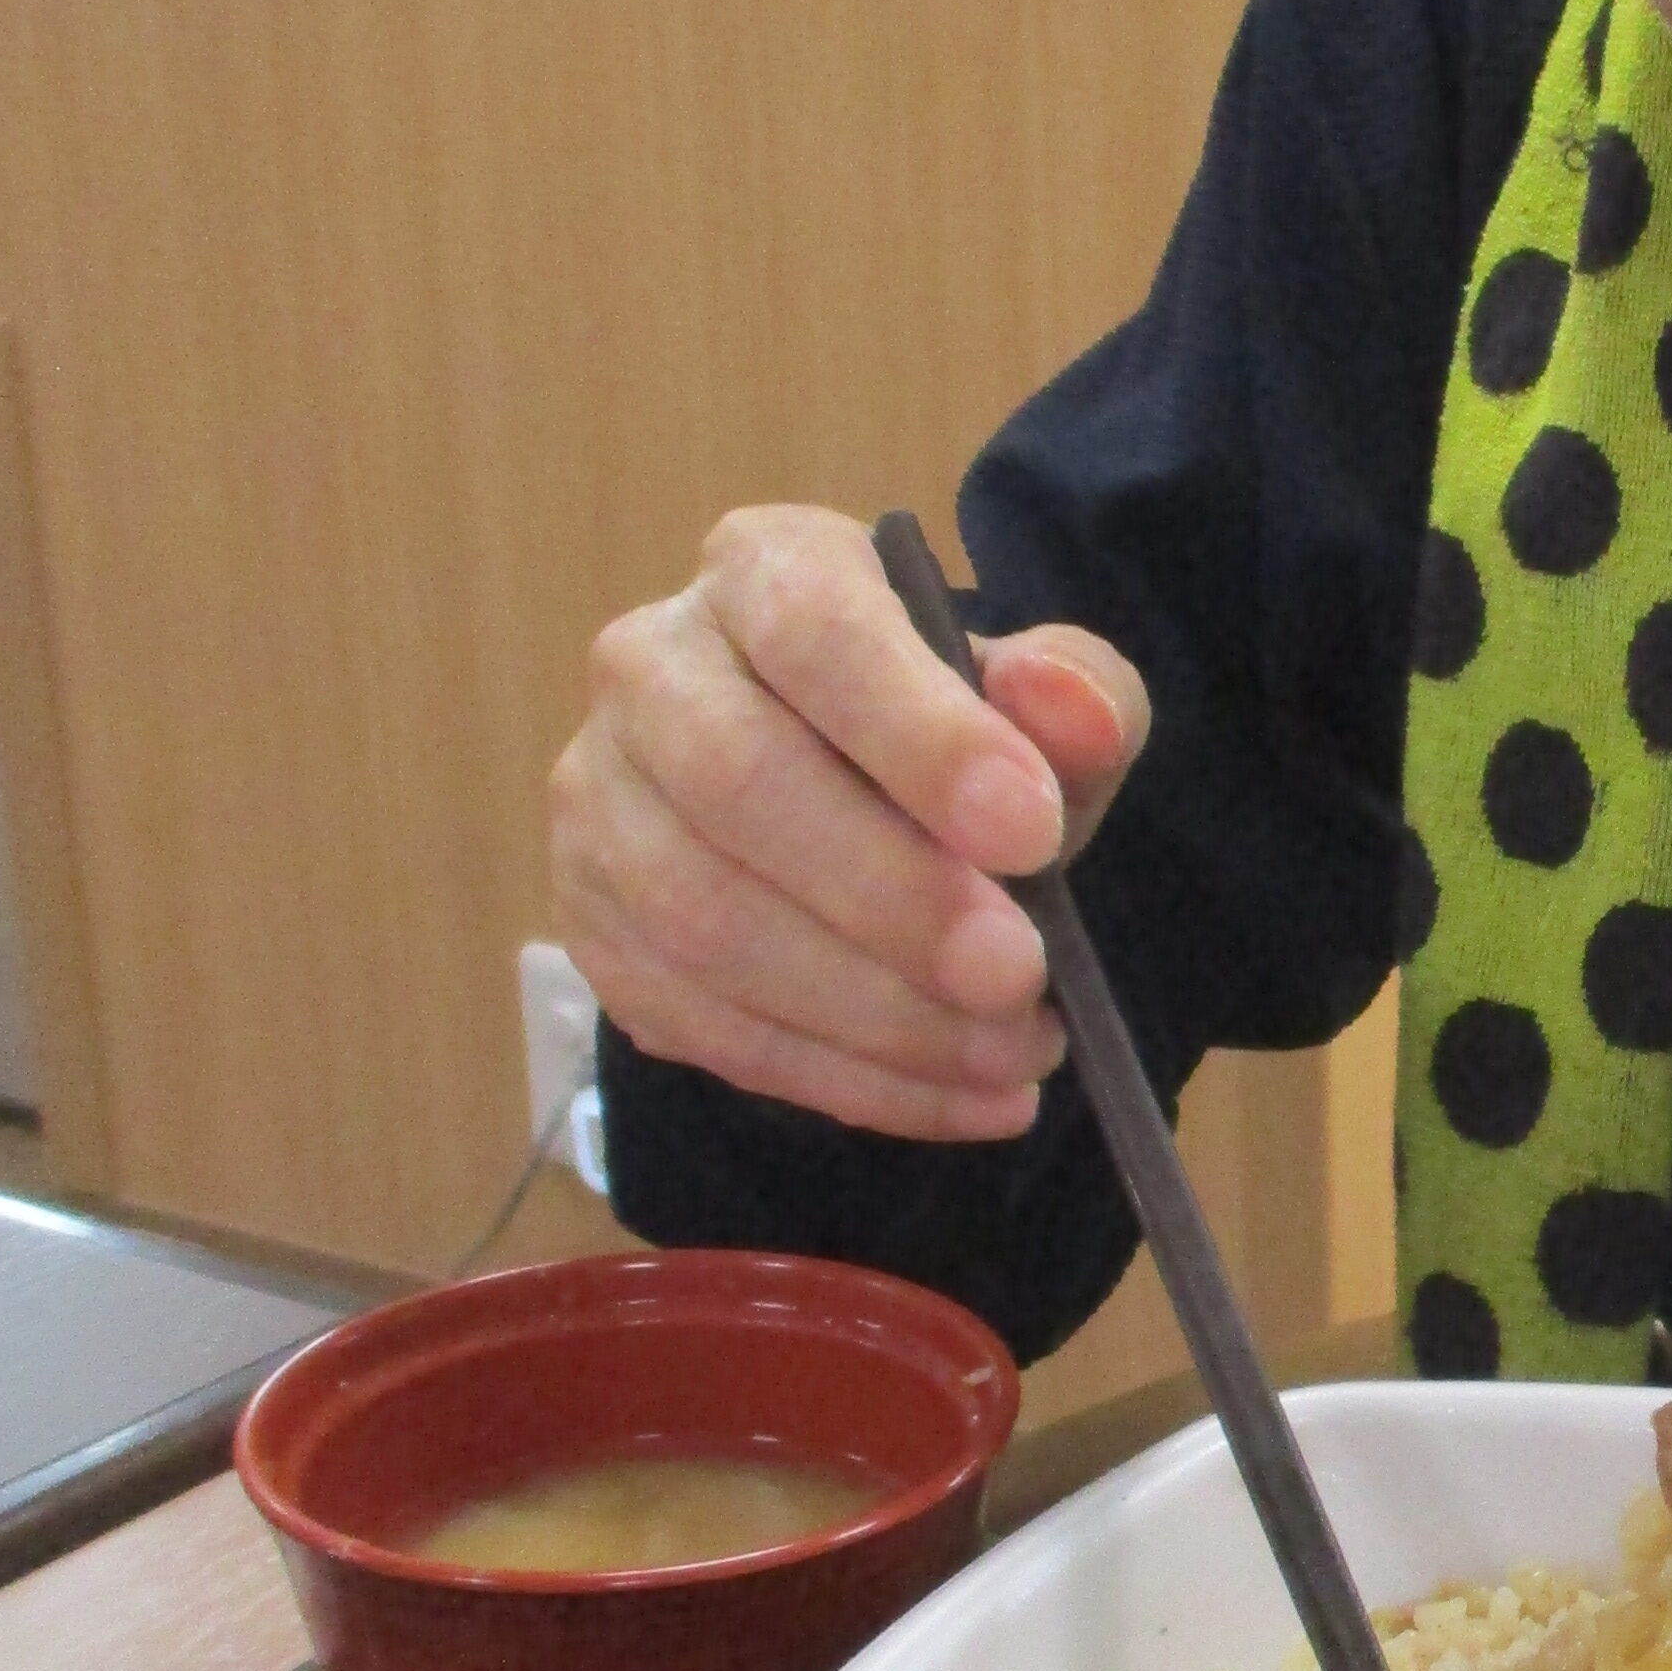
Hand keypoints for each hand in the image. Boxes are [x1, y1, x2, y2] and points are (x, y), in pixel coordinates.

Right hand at [550, 503, 1150, 1140]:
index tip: (1032, 832)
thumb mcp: (1042, 701)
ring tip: (1015, 1053)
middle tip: (1021, 978)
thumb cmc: (953, 738)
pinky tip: (959, 1099)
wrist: (862, 805)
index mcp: (761, 571)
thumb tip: (1073, 715)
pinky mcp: (597, 932)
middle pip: (737, 784)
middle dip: (891, 899)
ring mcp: (601, 805)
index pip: (817, 632)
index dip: (921, 736)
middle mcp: (648, 669)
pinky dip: (843, 1078)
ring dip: (874, 1014)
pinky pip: (702, 1024)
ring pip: (705, 923)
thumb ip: (1074, 698)